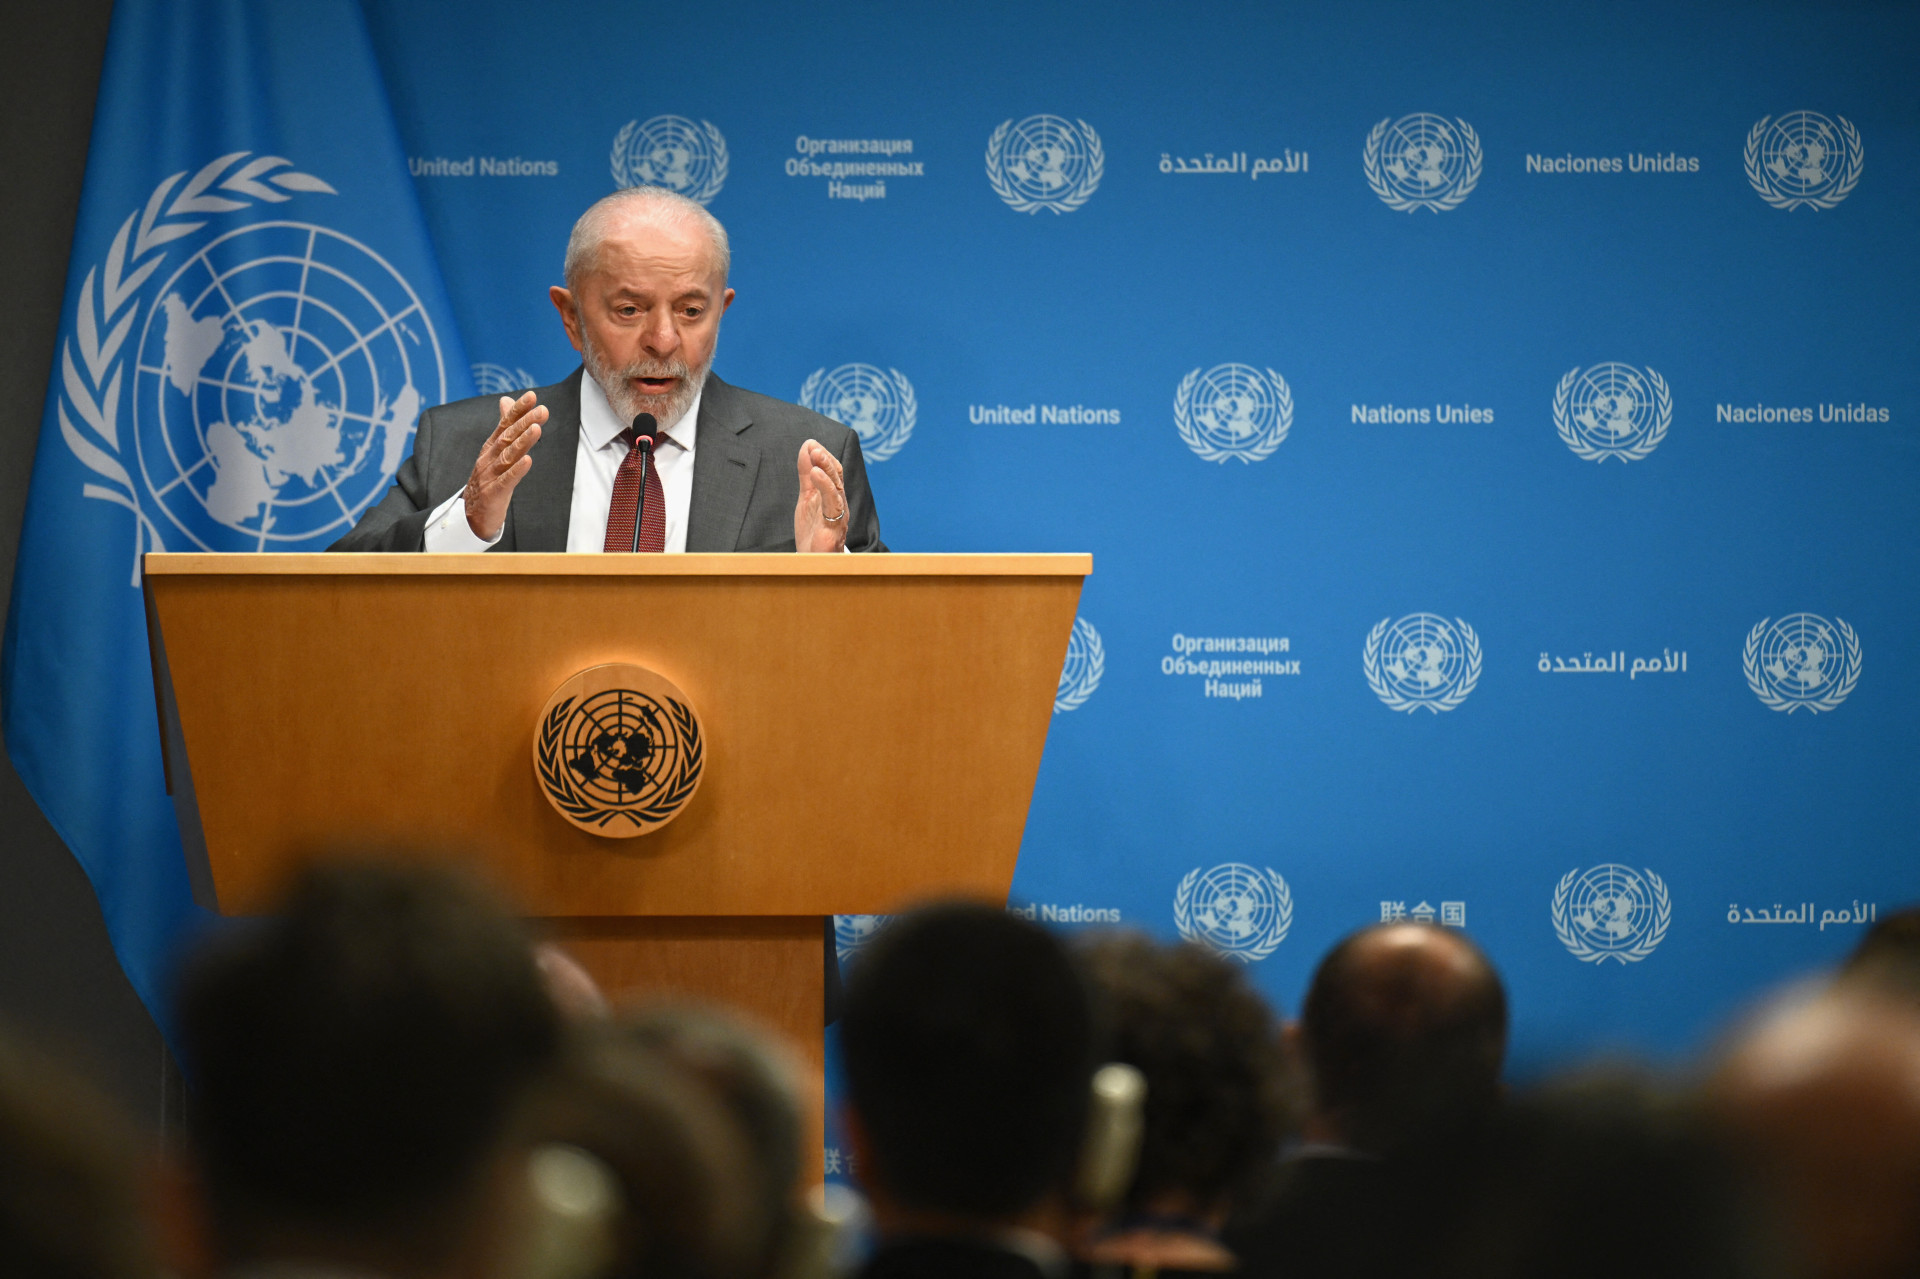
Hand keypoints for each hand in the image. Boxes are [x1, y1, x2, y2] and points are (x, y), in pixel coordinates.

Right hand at [464, 392, 545, 539]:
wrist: (472, 515)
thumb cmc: (488, 480)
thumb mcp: (496, 452)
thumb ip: (504, 427)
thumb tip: (506, 400)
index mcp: (491, 448)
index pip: (505, 424)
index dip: (518, 410)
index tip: (532, 396)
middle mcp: (489, 458)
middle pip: (508, 438)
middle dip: (525, 422)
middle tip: (542, 410)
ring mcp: (489, 475)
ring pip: (507, 456)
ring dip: (522, 442)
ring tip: (536, 429)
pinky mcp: (493, 493)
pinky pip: (506, 480)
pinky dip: (516, 470)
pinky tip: (527, 461)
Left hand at [794, 439, 849, 552]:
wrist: (813, 562)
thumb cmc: (813, 531)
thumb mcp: (807, 497)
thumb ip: (807, 475)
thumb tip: (806, 449)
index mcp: (833, 495)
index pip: (833, 471)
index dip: (824, 456)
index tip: (810, 444)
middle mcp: (839, 503)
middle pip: (836, 476)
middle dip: (826, 459)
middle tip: (814, 446)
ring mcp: (838, 515)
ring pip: (836, 487)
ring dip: (827, 468)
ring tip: (816, 454)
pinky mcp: (834, 527)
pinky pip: (832, 504)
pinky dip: (825, 487)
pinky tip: (816, 475)